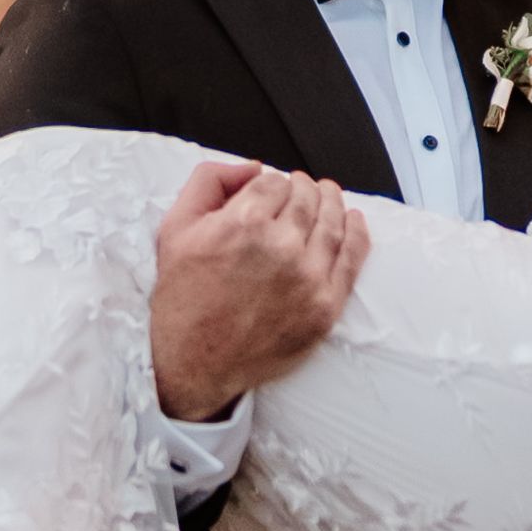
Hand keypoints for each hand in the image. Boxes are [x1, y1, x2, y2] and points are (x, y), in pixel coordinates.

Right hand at [150, 160, 369, 420]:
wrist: (195, 363)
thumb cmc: (183, 300)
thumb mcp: (174, 229)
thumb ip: (208, 182)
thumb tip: (251, 167)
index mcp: (243, 223)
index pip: (274, 182)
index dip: (271, 183)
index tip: (269, 192)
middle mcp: (280, 247)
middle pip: (306, 198)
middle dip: (303, 188)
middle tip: (301, 188)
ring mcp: (308, 279)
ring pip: (332, 223)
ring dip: (333, 202)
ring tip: (329, 195)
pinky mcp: (324, 307)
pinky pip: (351, 260)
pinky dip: (357, 234)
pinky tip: (354, 221)